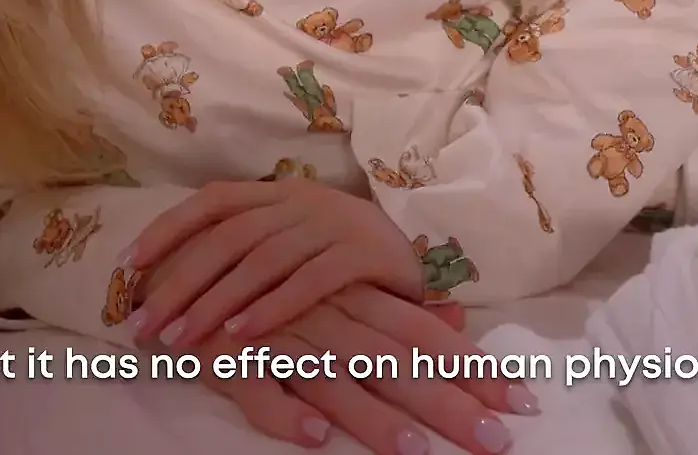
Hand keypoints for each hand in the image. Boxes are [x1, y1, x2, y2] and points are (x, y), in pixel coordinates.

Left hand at [123, 178, 424, 348]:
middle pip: (229, 236)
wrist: (418, 259)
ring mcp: (335, 223)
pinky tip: (241, 334)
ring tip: (181, 337)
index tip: (126, 265)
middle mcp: (303, 200)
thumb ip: (248, 250)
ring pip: (262, 259)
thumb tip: (176, 279)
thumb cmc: (343, 259)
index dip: (167, 227)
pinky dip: (272, 307)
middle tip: (146, 323)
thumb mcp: (293, 242)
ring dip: (216, 300)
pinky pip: (310, 281)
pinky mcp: (365, 253)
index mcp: (280, 191)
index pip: (213, 200)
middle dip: (181, 280)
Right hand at [196, 285, 536, 454]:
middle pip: (396, 362)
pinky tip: (313, 437)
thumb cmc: (264, 282)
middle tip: (496, 439)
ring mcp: (277, 338)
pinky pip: (258, 390)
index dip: (474, 368)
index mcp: (355, 297)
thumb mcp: (332, 288)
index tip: (522, 401)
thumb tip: (455, 317)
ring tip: (414, 452)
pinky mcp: (228, 360)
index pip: (427, 335)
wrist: (175, 263)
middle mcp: (326, 315)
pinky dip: (284, 414)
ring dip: (373, 418)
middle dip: (449, 401)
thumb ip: (391, 308)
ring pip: (334, 379)